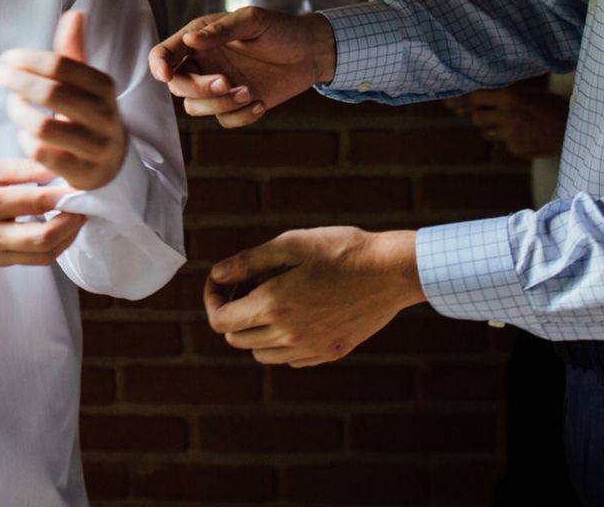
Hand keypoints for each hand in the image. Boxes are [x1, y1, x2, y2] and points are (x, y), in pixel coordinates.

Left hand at [0, 11, 127, 189]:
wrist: (109, 163)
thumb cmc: (87, 114)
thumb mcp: (84, 83)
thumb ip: (73, 51)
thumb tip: (75, 13)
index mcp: (104, 87)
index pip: (61, 65)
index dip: (29, 59)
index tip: (6, 58)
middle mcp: (104, 116)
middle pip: (51, 93)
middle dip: (17, 81)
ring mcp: (94, 147)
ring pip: (43, 126)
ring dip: (19, 112)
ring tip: (13, 105)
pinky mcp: (81, 173)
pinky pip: (42, 154)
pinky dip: (26, 140)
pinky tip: (24, 133)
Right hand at [0, 158, 86, 265]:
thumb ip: (21, 169)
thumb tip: (55, 169)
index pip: (36, 202)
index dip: (65, 196)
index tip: (81, 188)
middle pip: (44, 237)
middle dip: (71, 223)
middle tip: (83, 208)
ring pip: (43, 255)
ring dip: (67, 239)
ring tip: (76, 220)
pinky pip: (34, 261)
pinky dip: (52, 247)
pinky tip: (58, 231)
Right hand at [148, 7, 335, 127]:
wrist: (311, 52)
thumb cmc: (280, 29)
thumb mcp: (252, 21)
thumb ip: (220, 30)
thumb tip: (190, 39)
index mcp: (200, 39)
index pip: (165, 54)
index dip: (159, 65)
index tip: (166, 75)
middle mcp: (203, 64)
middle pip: (178, 86)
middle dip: (198, 89)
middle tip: (226, 82)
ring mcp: (218, 87)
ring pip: (197, 108)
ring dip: (221, 104)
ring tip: (250, 92)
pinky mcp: (235, 106)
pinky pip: (224, 120)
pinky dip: (241, 117)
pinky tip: (261, 103)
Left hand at [204, 227, 425, 366]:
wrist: (391, 271)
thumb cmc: (341, 250)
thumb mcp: (290, 244)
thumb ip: (248, 262)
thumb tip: (217, 274)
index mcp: (274, 306)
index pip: (221, 321)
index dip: (212, 300)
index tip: (221, 283)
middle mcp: (289, 335)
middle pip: (237, 339)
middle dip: (232, 313)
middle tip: (247, 285)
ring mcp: (311, 349)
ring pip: (262, 354)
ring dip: (255, 331)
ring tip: (272, 299)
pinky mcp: (331, 353)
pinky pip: (291, 360)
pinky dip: (282, 343)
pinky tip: (296, 315)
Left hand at [445, 83, 568, 158]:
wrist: (576, 131)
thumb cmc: (552, 107)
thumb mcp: (529, 94)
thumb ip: (504, 95)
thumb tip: (475, 98)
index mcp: (511, 98)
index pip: (475, 98)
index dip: (463, 100)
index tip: (452, 102)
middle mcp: (508, 116)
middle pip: (476, 117)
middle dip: (478, 116)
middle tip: (486, 114)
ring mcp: (511, 135)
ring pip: (486, 133)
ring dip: (492, 129)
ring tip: (512, 124)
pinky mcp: (516, 150)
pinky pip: (502, 144)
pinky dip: (507, 140)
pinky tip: (524, 135)